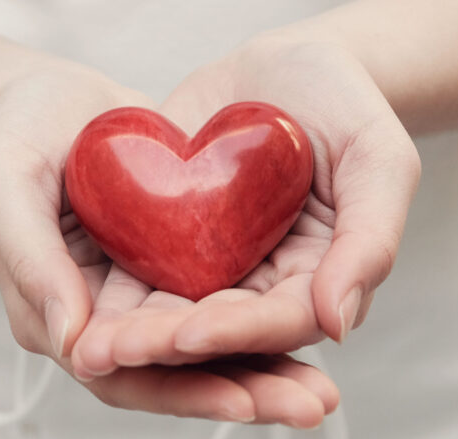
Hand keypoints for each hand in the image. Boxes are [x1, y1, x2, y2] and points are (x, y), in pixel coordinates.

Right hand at [0, 64, 336, 425]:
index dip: (180, 391)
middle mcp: (103, 318)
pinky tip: (306, 327)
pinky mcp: (169, 267)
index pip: (120, 375)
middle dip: (242, 392)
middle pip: (174, 376)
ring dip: (262, 369)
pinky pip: (217, 304)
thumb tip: (73, 339)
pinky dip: (258, 322)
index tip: (242, 399)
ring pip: (204, 349)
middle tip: (309, 405)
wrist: (56, 100)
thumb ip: (32, 262)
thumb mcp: (6, 187)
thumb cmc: (20, 136)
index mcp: (55, 314)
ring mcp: (139, 295)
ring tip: (321, 389)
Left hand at [70, 35, 419, 374]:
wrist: (288, 67)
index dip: (237, 332)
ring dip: (130, 331)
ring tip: (86, 343)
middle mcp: (263, 283)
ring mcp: (216, 262)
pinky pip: (143, 267)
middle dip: (165, 344)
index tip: (189, 334)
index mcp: (317, 278)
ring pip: (171, 310)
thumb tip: (338, 323)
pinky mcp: (174, 235)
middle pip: (216, 328)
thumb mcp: (379, 161)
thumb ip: (370, 241)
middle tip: (113, 353)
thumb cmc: (346, 104)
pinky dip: (114, 290)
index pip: (279, 322)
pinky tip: (78, 303)